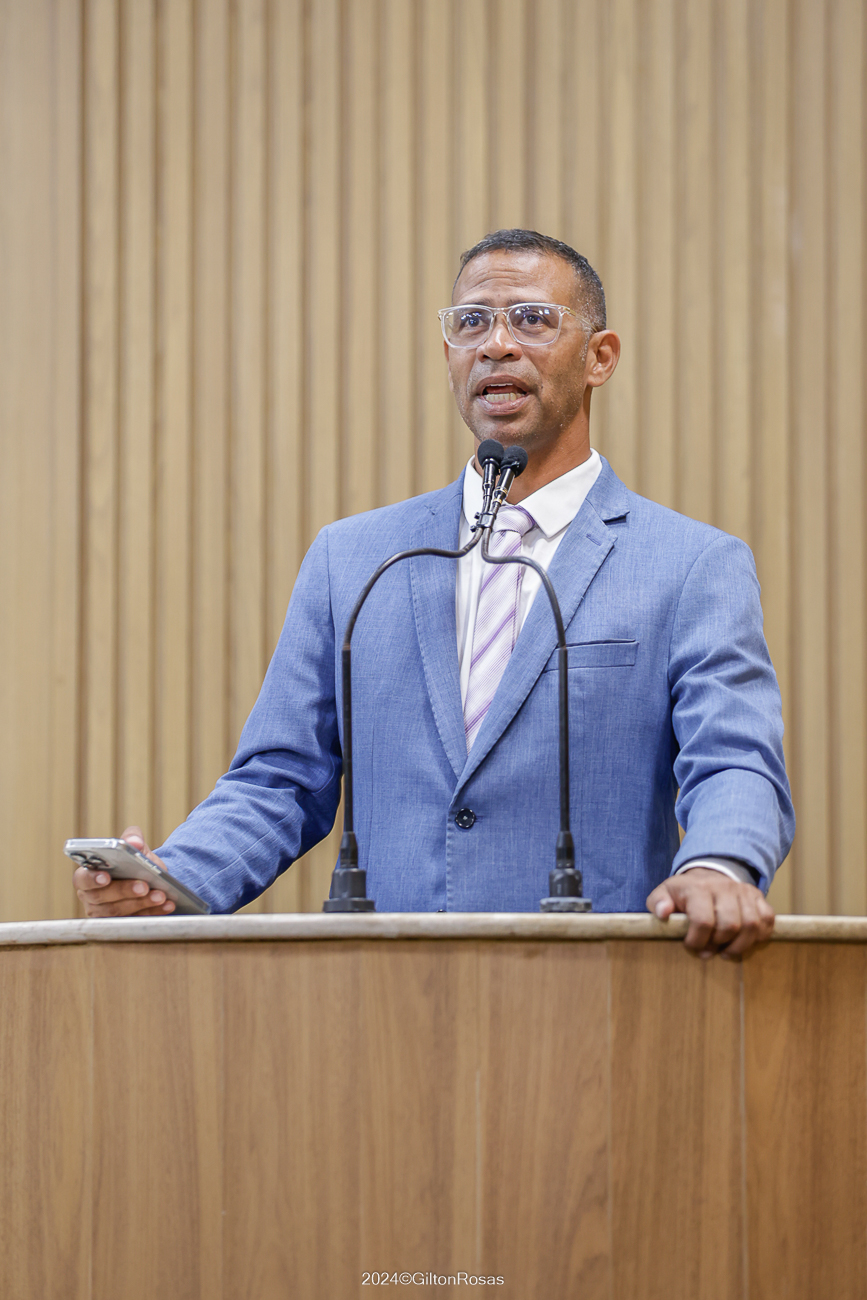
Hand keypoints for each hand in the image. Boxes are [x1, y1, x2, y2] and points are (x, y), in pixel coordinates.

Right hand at [73, 826, 175, 917]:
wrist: (148, 878)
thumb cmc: (133, 861)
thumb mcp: (134, 846)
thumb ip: (132, 837)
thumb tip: (134, 842)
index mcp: (87, 875)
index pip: (82, 879)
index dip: (92, 879)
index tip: (106, 877)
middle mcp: (91, 897)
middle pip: (102, 897)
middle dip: (124, 891)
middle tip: (144, 886)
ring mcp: (104, 913)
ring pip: (119, 911)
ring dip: (142, 903)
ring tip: (161, 895)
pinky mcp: (120, 925)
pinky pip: (135, 921)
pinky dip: (153, 912)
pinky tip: (167, 905)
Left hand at [646, 866, 773, 957]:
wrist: (706, 876)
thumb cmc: (683, 893)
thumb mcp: (664, 893)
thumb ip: (657, 902)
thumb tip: (662, 913)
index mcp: (698, 888)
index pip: (703, 920)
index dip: (698, 941)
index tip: (692, 947)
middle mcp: (724, 887)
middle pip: (731, 924)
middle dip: (719, 944)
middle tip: (710, 950)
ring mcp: (743, 891)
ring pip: (752, 924)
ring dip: (740, 945)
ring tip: (726, 951)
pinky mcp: (758, 896)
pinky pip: (768, 919)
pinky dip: (760, 936)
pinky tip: (745, 942)